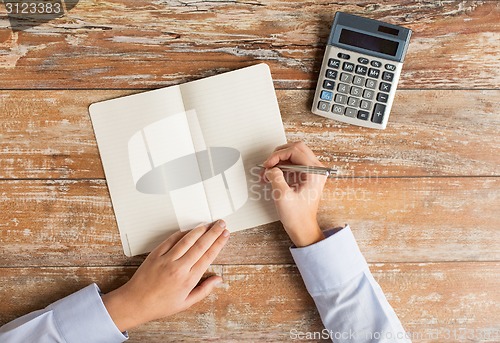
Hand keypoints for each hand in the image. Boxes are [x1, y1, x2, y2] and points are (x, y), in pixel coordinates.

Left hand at [102, 221, 229, 331]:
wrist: (135, 303)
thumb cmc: (160, 305)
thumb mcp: (186, 303)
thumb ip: (204, 290)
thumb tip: (218, 280)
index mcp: (188, 279)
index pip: (208, 256)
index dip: (219, 243)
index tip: (225, 235)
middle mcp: (179, 267)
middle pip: (201, 245)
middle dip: (213, 232)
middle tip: (221, 224)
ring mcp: (167, 259)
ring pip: (187, 239)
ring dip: (200, 229)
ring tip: (209, 223)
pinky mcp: (156, 254)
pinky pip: (172, 239)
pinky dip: (183, 232)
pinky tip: (190, 229)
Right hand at [262, 142, 326, 246]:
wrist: (303, 228)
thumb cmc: (297, 216)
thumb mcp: (282, 196)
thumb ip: (276, 177)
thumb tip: (271, 168)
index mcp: (314, 172)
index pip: (295, 151)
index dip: (278, 155)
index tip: (268, 164)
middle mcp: (316, 169)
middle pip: (296, 148)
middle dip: (279, 155)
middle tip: (268, 165)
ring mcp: (313, 172)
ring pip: (295, 154)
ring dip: (280, 160)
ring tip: (269, 172)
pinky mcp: (308, 176)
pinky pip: (295, 163)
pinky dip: (283, 166)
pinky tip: (274, 175)